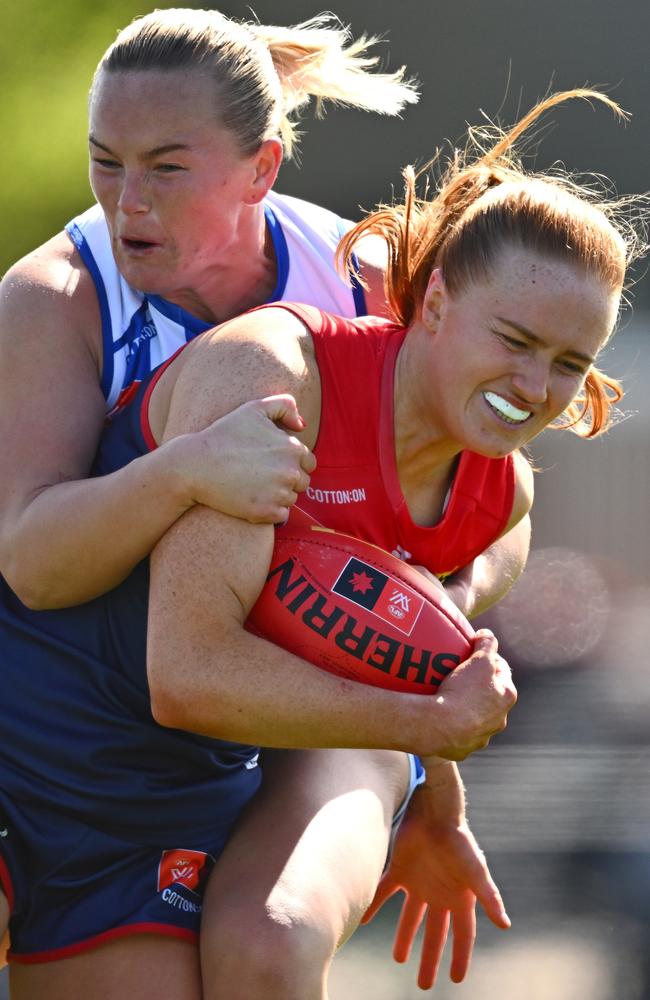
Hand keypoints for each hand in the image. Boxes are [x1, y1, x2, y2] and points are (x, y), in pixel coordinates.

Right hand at [184, 395, 315, 523]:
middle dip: (287, 479)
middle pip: (302, 482)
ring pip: (291, 499)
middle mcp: (290, 472)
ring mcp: (279, 494)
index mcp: (292, 448)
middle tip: (261, 474)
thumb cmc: (224, 435)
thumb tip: (302, 426)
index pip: (308, 462)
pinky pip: (281, 515)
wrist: (196, 465)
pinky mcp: (266, 513)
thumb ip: (285, 406)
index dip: (292, 462)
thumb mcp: (254, 408)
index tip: (272, 462)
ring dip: (278, 495)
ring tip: (254, 485)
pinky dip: (270, 510)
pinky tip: (252, 498)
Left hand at [362, 805, 509, 989]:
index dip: (460, 957)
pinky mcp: (400, 869)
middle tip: (424, 984)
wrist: (435, 809)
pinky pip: (384, 892)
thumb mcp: (475, 869)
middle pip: (435, 933)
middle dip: (431, 957)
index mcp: (460, 896)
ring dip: (405, 937)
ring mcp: (419, 882)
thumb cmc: (459, 838)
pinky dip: (375, 905)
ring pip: (411, 916)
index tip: (456, 980)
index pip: (462, 935)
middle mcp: (440, 893)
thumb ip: (488, 896)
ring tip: (399, 959)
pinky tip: (364, 920)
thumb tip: (506, 924)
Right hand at [426, 630, 516, 760]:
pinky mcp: (463, 749)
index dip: (488, 660)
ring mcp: (482, 737)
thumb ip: (487, 643)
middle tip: (459, 675)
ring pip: (476, 717)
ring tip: (448, 695)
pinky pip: (459, 733)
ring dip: (467, 707)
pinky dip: (453, 724)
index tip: (473, 655)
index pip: (502, 671)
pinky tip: (440, 716)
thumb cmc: (463, 690)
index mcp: (507, 696)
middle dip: (478, 685)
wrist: (438, 726)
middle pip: (490, 695)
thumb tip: (487, 634)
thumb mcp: (479, 659)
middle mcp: (499, 719)